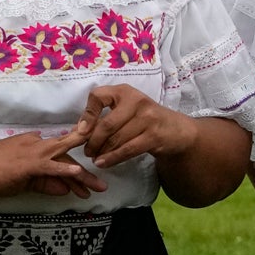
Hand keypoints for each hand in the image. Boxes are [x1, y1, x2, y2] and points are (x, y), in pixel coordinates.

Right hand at [0, 125, 104, 202]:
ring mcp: (30, 152)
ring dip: (83, 176)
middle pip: (67, 156)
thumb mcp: (19, 180)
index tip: (84, 186)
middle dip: (86, 173)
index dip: (73, 172)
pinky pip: (50, 167)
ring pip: (63, 161)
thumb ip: (43, 183)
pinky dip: (65, 171)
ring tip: (99, 188)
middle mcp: (34, 144)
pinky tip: (78, 175)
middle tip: (102, 186)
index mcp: (31, 144)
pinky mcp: (25, 164)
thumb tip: (64, 189)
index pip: (58, 157)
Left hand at [76, 83, 195, 169]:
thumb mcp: (126, 109)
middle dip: (93, 141)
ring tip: (95, 158)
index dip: (87, 114)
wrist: (176, 130)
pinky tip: (104, 163)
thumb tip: (78, 131)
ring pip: (116, 139)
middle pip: (107, 124)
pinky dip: (112, 158)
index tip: (80, 131)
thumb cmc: (144, 119)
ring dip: (102, 152)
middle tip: (87, 151)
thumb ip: (105, 115)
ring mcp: (147, 118)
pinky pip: (128, 149)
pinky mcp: (154, 136)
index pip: (99, 96)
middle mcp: (136, 101)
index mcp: (124, 92)